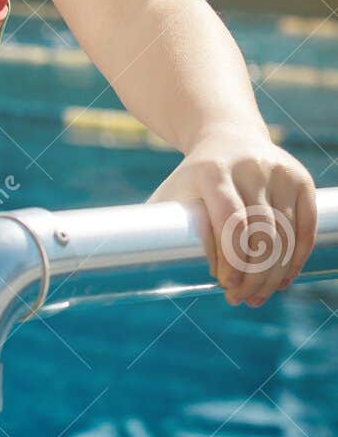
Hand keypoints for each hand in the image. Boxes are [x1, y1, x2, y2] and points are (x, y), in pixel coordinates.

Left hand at [146, 128, 316, 306]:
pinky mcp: (301, 179)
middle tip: (239, 299)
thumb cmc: (193, 179)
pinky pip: (305, 228)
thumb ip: (156, 227)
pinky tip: (281, 280)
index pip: (230, 220)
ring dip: (273, 275)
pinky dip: (296, 259)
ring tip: (256, 296)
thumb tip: (131, 268)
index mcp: (213, 172)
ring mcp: (279, 171)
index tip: (223, 284)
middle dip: (253, 276)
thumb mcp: (171, 194)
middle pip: (262, 234)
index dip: (231, 258)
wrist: (228, 137)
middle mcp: (250, 167)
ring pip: (286, 236)